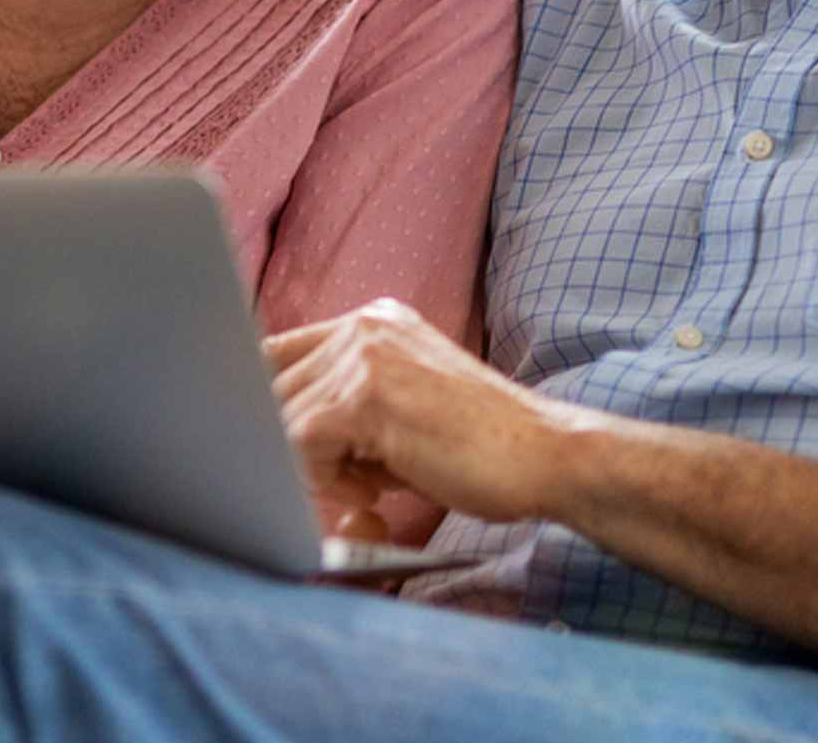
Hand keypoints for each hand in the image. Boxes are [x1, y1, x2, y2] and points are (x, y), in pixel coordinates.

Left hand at [266, 298, 571, 530]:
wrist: (549, 457)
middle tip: (348, 484)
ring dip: (311, 467)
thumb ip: (344, 407)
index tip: (284, 452)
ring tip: (369, 489)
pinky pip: (300, 441)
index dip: (267, 407)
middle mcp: (364, 327)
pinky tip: (376, 495)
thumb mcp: (402, 410)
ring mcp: (364, 356)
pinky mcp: (366, 396)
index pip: (277, 353)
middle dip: (291, 445)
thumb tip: (270, 435)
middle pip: (270, 385)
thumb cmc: (481, 450)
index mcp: (374, 322)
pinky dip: (324, 480)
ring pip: (281, 416)